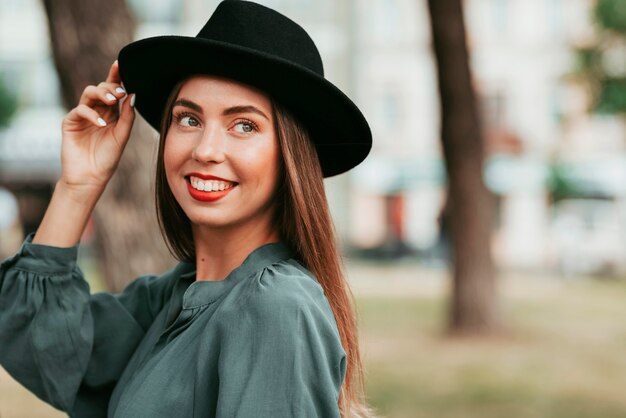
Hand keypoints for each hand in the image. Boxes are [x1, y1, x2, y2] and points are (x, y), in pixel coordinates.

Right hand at [60, 60, 135, 191]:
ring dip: (101, 93)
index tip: (122, 64)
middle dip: (111, 86)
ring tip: (112, 101)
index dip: (116, 76)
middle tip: (120, 93)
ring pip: (89, 93)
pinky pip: (80, 110)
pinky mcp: (70, 122)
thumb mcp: (122, 136)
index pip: (113, 90)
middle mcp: (96, 111)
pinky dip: (92, 114)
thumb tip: (133, 94)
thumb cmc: (108, 158)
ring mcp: (82, 115)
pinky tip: (102, 123)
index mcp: (111, 113)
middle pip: (101, 88)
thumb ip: (128, 116)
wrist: (91, 177)